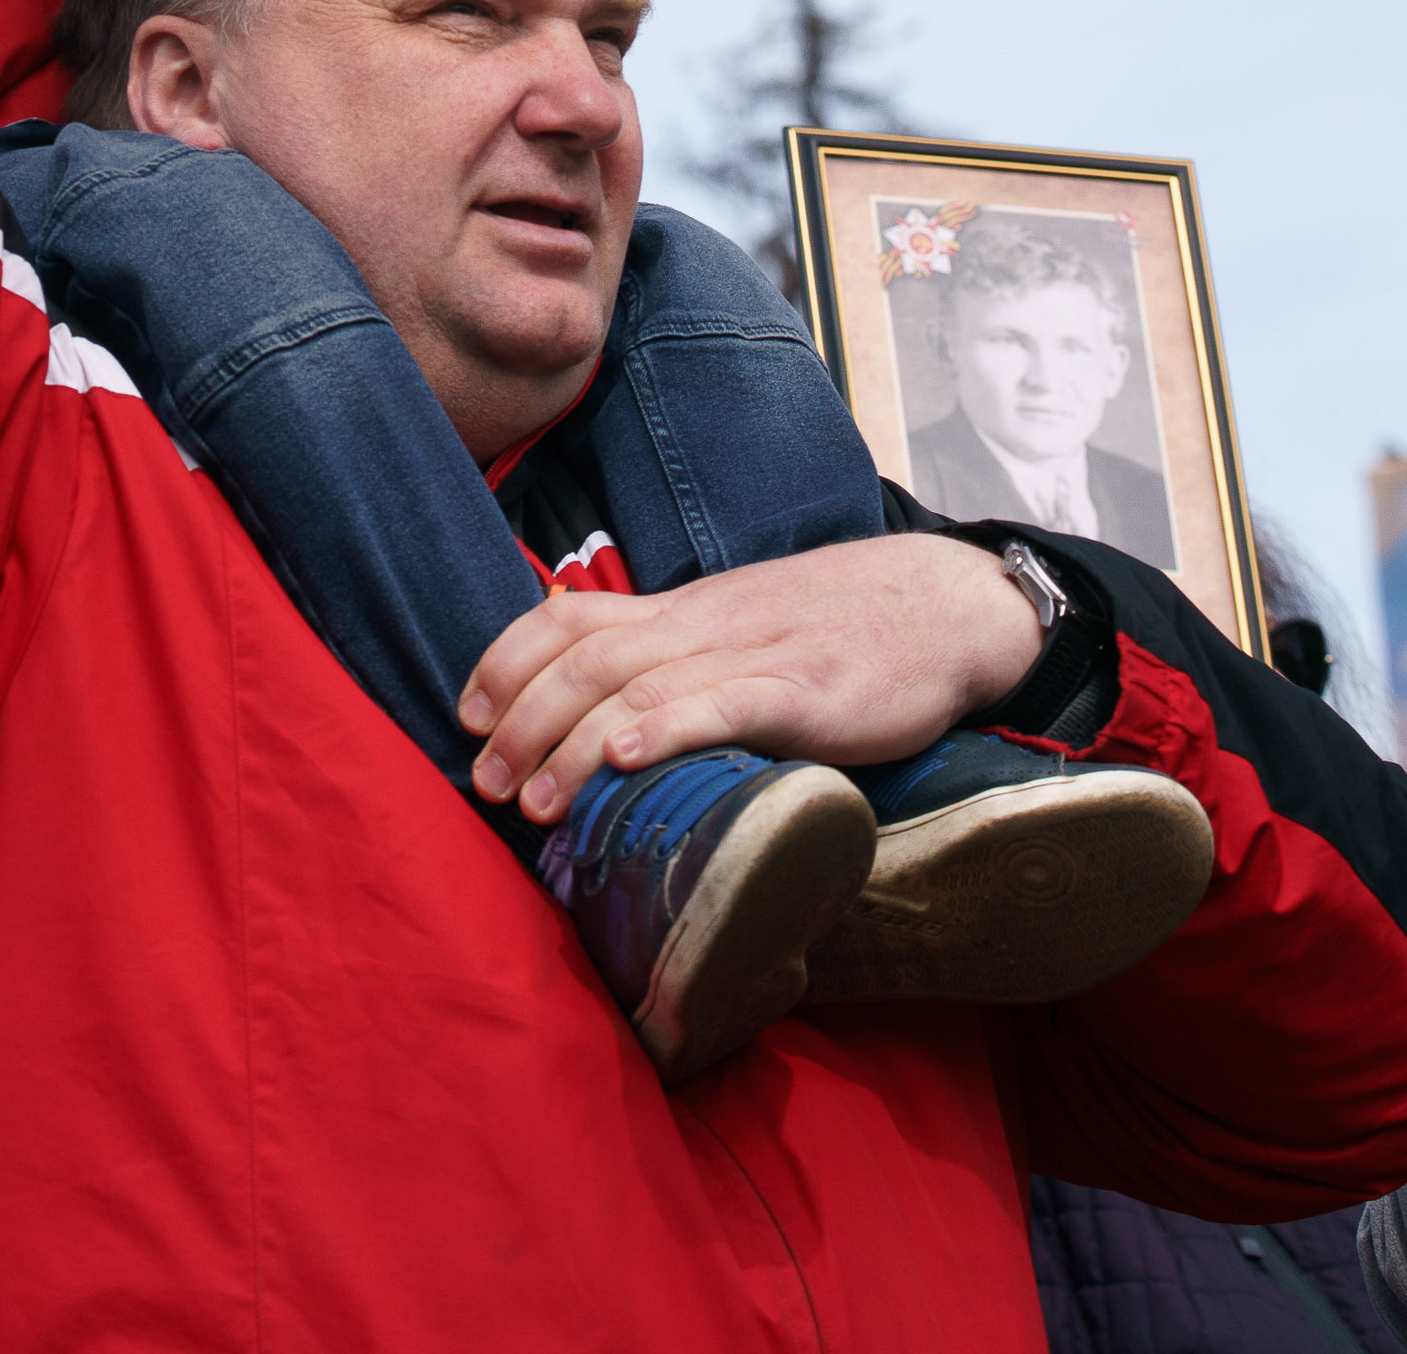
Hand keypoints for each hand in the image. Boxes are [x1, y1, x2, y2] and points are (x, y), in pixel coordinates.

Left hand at [458, 534, 1044, 824]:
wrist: (941, 605)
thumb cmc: (838, 632)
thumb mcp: (744, 638)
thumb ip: (683, 669)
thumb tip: (609, 726)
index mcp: (682, 612)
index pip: (568, 616)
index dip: (507, 661)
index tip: (465, 716)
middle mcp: (701, 624)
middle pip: (584, 656)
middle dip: (521, 719)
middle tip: (481, 783)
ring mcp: (751, 654)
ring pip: (638, 684)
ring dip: (573, 742)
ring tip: (533, 800)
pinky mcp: (803, 689)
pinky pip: (723, 703)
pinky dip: (669, 729)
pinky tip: (630, 760)